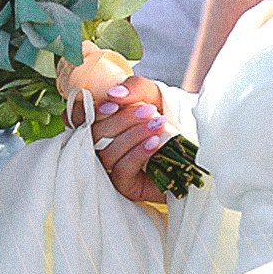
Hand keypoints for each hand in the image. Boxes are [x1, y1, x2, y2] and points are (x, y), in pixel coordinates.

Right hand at [88, 74, 168, 203]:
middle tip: (149, 110)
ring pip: (106, 153)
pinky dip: (138, 153)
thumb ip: (135, 88)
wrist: (196, 146)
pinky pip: (121, 171)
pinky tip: (155, 143)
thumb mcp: (153, 95)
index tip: (111, 104)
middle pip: (93, 135)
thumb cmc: (170, 119)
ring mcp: (110, 168)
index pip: (76, 118)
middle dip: (121, 120)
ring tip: (158, 124)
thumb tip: (114, 93)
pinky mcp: (125, 186)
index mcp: (100, 123)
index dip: (84, 111)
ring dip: (133, 135)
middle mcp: (100, 146)